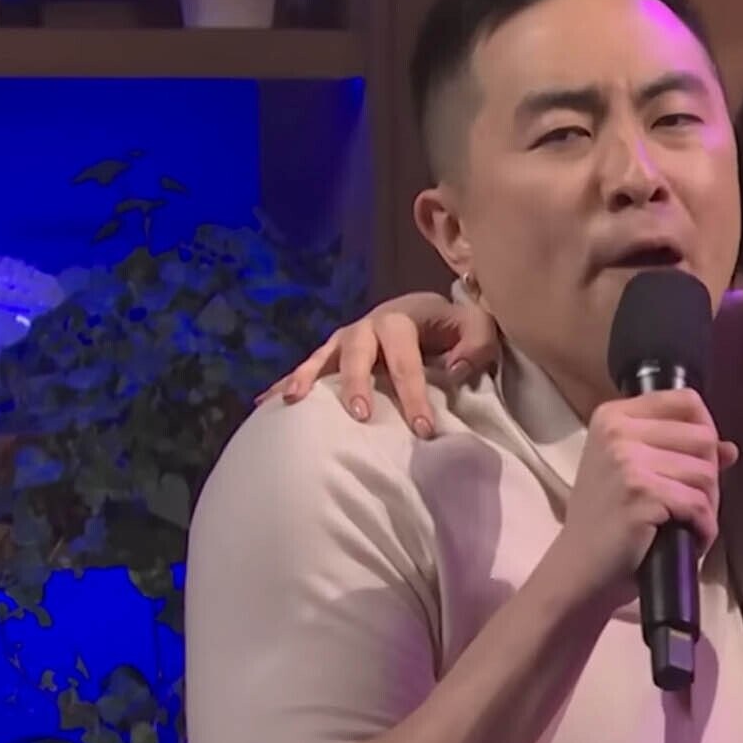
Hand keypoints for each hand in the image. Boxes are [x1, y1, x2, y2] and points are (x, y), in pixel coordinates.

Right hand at [255, 291, 499, 437]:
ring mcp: (346, 338)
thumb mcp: (477, 328)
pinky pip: (308, 367)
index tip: (423, 429)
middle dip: (357, 384)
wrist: (428, 312)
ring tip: (294, 402)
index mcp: (402, 318)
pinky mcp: (334, 352)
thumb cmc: (454, 328)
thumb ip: (476, 344)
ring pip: (323, 357)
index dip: (414, 394)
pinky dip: (287, 382)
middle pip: (358, 353)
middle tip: (361, 416)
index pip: (406, 358)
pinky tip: (264, 403)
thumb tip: (455, 370)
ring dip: (308, 378)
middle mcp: (368, 325)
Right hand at [552, 389, 738, 612]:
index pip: (686, 401)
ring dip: (708, 506)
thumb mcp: (633, 474)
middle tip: (693, 504)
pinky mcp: (642, 493)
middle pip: (703, 437)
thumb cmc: (606, 523)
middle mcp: (618, 431)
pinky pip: (700, 505)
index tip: (699, 461)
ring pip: (707, 473)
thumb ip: (679, 452)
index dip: (706, 431)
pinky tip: (689, 539)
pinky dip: (704, 528)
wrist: (578, 570)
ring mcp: (628, 460)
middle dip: (710, 476)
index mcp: (613, 416)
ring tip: (688, 523)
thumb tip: (730, 449)